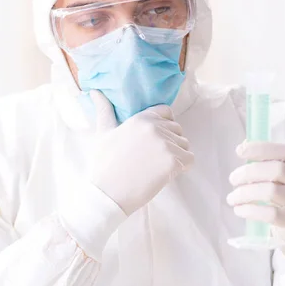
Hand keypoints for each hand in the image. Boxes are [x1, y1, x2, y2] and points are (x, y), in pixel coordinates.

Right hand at [89, 91, 193, 215]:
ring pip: (185, 145)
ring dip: (175, 156)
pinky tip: (164, 174)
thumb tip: (94, 91)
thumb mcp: (103, 134)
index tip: (153, 141)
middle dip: (170, 143)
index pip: (166, 113)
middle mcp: (155, 127)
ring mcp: (165, 144)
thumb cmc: (104, 165)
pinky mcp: (173, 161)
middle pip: (178, 130)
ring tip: (155, 167)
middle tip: (151, 159)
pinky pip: (190, 160)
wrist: (107, 194)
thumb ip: (104, 111)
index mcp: (141, 118)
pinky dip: (181, 168)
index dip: (163, 127)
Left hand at [227, 141, 284, 258]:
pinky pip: (268, 213)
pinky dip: (249, 210)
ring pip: (269, 192)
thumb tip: (243, 147)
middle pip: (275, 170)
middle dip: (248, 172)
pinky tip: (239, 209)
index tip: (240, 150)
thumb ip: (269, 165)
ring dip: (244, 193)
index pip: (284, 151)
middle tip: (233, 179)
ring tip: (232, 197)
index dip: (260, 148)